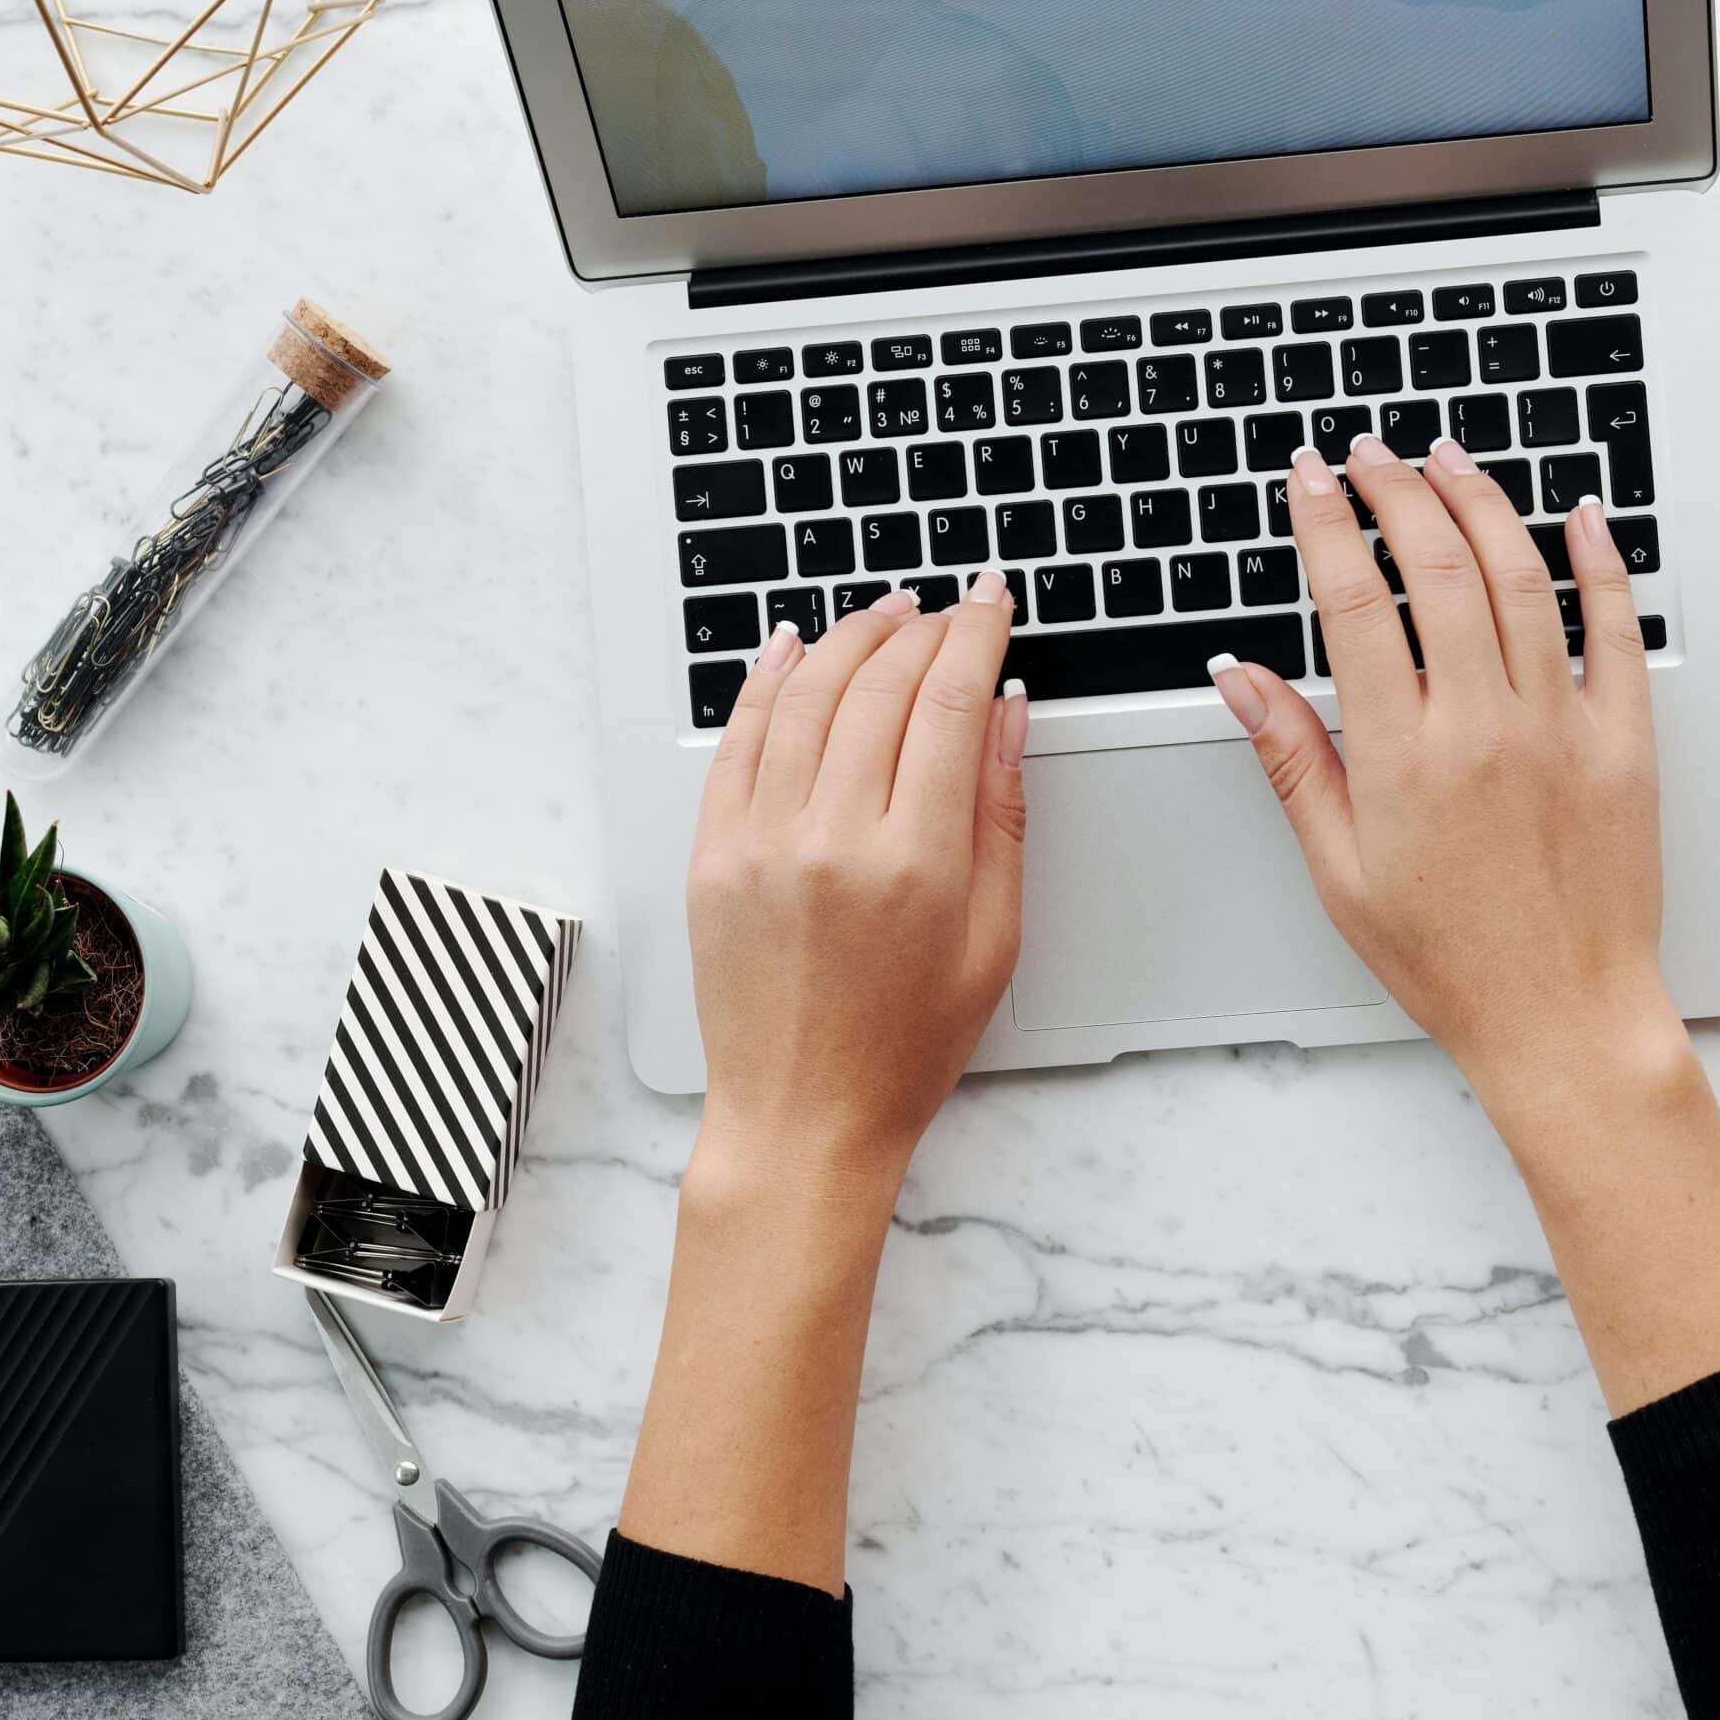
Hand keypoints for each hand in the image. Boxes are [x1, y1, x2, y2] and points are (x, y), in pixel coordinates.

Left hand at [686, 578, 1030, 1229]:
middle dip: (924, 630)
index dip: (976, 636)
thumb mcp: (993, 938)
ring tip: (888, 614)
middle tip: (951, 610)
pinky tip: (794, 647)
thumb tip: (1006, 713)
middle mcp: (834, 840)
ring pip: (805, 695)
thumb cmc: (906, 1045)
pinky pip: (739, 740)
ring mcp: (763, 843)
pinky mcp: (713, 854)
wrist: (803, 1116)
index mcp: (918, 863)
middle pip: (880, 686)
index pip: (950, 705)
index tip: (993, 603)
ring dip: (851, 638)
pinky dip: (767, 680)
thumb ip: (1002, 816)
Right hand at [1210, 437, 1676, 1103]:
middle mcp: (1484, 725)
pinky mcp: (1625, 740)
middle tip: (1370, 454)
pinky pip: (1616, 628)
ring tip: (1447, 460)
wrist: (1563, 1015)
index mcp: (1404, 756)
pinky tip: (1578, 517)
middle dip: (1395, 489)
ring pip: (1521, 575)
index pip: (1353, 602)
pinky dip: (1599, 562)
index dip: (1326, 524)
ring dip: (1480, 502)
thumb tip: (1240, 677)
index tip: (1310, 480)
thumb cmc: (1450, 960)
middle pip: (1437, 565)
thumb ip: (1294, 759)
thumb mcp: (1342, 871)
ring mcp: (1561, 726)